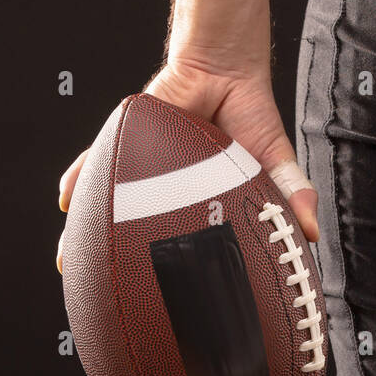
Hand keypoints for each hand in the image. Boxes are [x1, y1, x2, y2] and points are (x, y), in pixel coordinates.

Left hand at [56, 61, 317, 273]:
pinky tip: (64, 196)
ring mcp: (141, 162)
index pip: (178, 243)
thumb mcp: (273, 161)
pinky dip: (77, 177)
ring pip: (106, 203)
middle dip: (115, 266)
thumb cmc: (250, 114)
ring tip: (68, 263)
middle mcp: (162, 186)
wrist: (227, 66)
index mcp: (196, 200)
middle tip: (104, 299)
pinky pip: (94, 160)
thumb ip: (290, 194)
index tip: (165, 308)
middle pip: (133, 231)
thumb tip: (311, 233)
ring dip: (83, 232)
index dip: (171, 274)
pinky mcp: (126, 136)